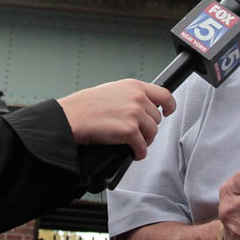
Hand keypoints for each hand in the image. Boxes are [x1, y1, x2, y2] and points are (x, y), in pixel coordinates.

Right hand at [58, 78, 175, 158]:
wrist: (70, 118)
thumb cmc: (85, 106)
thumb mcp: (112, 90)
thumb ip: (130, 96)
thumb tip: (143, 106)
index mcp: (134, 86)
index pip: (164, 94)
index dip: (170, 105)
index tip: (168, 111)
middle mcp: (137, 98)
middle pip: (156, 118)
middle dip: (148, 127)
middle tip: (136, 133)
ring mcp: (134, 114)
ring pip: (152, 133)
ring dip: (144, 141)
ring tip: (134, 143)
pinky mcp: (129, 131)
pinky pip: (142, 147)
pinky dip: (139, 153)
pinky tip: (132, 153)